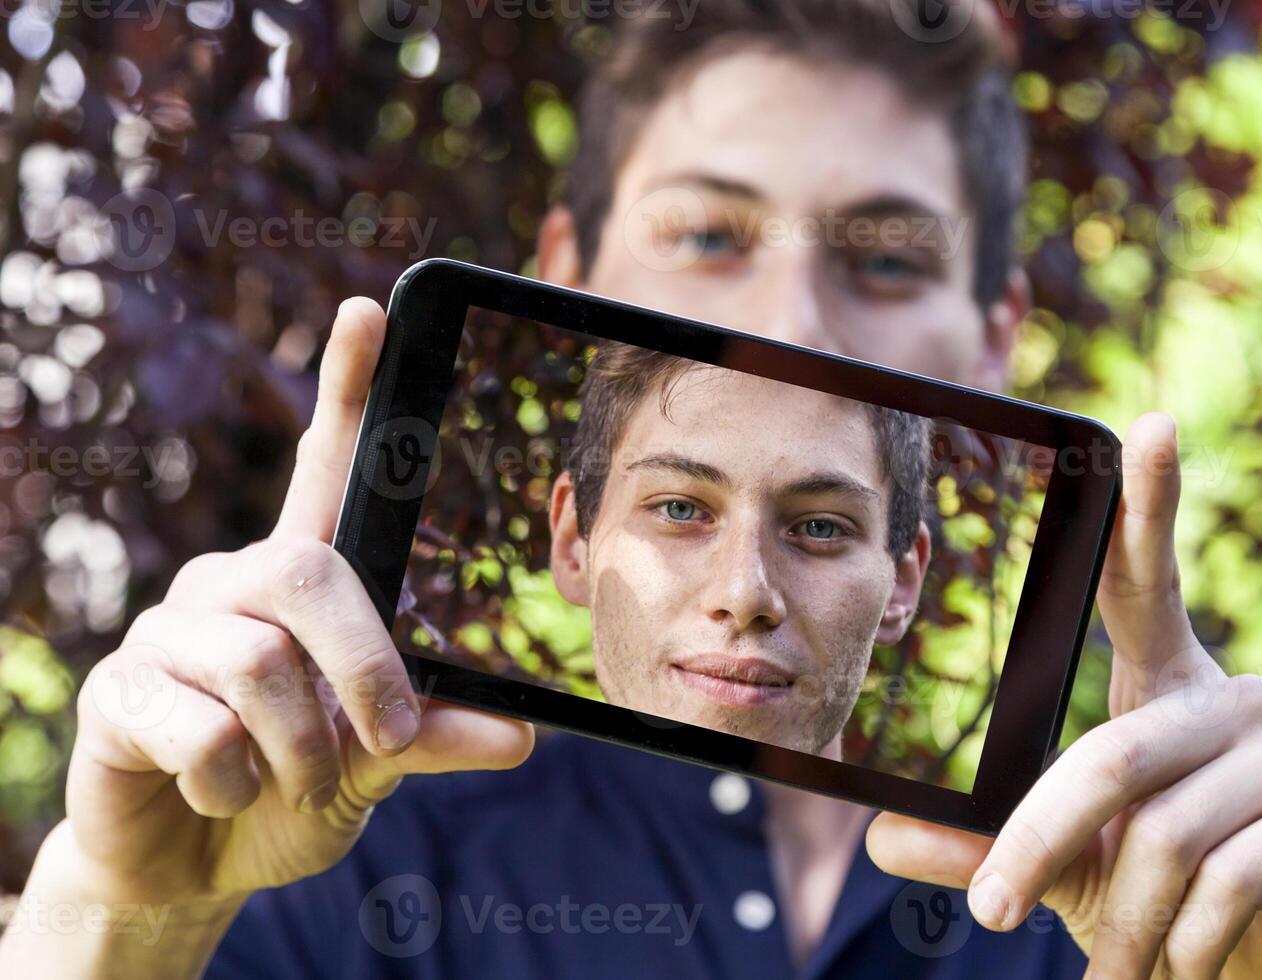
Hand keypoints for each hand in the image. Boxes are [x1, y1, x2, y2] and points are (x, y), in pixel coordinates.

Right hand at [62, 298, 533, 907]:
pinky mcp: (118, 694)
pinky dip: (235, 778)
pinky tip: (225, 791)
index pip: (324, 468)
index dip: (346, 390)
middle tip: (388, 736)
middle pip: (309, 573)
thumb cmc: (290, 790)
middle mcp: (232, 586)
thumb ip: (436, 735)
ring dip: (302, 747)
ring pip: (256, 661)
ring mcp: (169, 634)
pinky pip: (197, 726)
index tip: (369, 311)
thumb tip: (522, 732)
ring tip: (296, 781)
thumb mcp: (377, 762)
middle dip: (365, 665)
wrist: (194, 864)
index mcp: (301, 584)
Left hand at [868, 413, 1261, 978]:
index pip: (1149, 583)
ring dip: (1121, 918)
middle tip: (995, 912)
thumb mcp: (1064, 861)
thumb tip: (881, 838)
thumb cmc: (1156, 891)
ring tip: (1113, 965)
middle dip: (1042, 841)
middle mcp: (1236, 697)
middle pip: (1113, 754)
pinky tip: (1182, 963)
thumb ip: (985, 841)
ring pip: (1166, 833)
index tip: (1146, 426)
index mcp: (1165, 684)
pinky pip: (1230, 879)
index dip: (1148, 506)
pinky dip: (1186, 939)